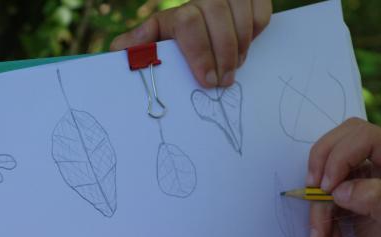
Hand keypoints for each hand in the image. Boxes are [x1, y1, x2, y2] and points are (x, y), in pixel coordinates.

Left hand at [110, 0, 271, 87]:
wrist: (203, 21)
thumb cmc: (178, 43)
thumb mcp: (158, 41)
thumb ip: (140, 43)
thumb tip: (119, 50)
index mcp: (176, 11)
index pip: (188, 22)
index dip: (199, 52)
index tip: (207, 80)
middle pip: (217, 14)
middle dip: (224, 53)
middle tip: (226, 81)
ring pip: (243, 15)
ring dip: (241, 47)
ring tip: (235, 68)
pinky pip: (262, 14)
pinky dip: (257, 34)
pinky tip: (245, 48)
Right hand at [307, 118, 380, 236]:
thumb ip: (380, 202)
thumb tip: (342, 190)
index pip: (367, 136)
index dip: (340, 155)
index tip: (327, 187)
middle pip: (345, 139)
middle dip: (323, 166)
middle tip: (315, 193)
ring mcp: (374, 176)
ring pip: (332, 168)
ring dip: (319, 201)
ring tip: (320, 235)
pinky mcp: (358, 192)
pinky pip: (329, 192)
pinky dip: (321, 214)